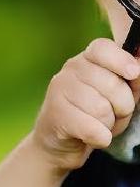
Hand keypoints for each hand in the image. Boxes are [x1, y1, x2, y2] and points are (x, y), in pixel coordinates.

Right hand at [33, 39, 139, 170]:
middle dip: (123, 106)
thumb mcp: (118, 94)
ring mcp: (59, 91)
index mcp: (86, 59)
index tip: (133, 73)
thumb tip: (139, 67)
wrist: (58, 138)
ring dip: (109, 124)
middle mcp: (69, 70)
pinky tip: (91, 136)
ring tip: (97, 123)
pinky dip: (100, 137)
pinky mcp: (56, 115)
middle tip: (111, 113)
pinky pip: (93, 129)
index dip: (121, 59)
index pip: (102, 48)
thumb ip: (131, 79)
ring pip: (103, 109)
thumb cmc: (94, 112)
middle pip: (113, 84)